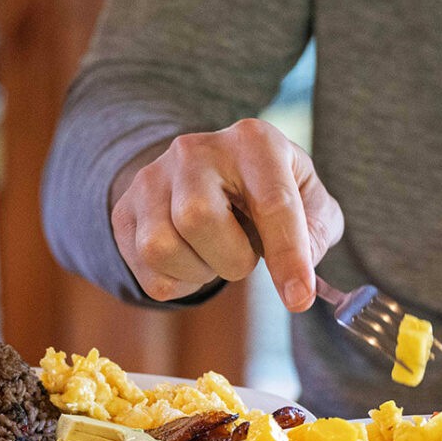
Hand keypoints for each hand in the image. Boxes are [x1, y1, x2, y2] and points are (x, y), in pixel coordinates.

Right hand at [110, 118, 343, 311]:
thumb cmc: (267, 190)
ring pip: (162, 247)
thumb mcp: (307, 199)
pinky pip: (148, 273)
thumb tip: (298, 282)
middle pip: (198, 219)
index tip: (299, 299)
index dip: (287, 256)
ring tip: (215, 254)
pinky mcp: (125, 212)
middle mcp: (194, 150)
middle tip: (246, 256)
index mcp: (253, 141)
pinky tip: (192, 259)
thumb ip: (316, 234)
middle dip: (232, 259)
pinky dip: (179, 283)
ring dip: (201, 272)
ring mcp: (151, 178)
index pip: (270, 203)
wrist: (206, 173)